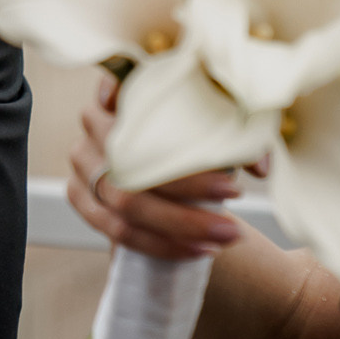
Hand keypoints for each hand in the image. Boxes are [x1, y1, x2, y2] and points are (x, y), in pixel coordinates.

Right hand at [64, 70, 260, 261]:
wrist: (159, 162)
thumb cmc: (191, 130)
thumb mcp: (215, 118)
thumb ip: (241, 137)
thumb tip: (260, 169)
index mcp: (123, 89)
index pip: (135, 97)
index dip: (168, 122)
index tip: (220, 160)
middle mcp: (94, 121)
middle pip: (137, 160)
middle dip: (192, 191)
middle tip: (237, 202)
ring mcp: (82, 161)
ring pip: (126, 201)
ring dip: (181, 225)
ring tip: (226, 236)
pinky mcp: (79, 195)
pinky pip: (116, 230)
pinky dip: (160, 245)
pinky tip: (198, 250)